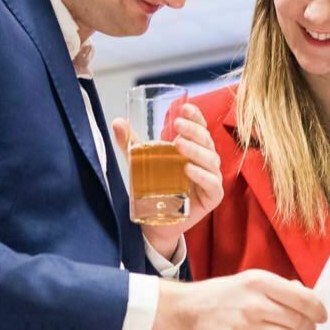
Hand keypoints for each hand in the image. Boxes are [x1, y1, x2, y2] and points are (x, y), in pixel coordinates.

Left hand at [115, 104, 220, 261]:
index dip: (196, 117)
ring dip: (196, 150)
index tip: (186, 108)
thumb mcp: (141, 163)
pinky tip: (188, 169)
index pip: (200, 128)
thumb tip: (117, 122)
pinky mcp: (212, 197)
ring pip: (210, 160)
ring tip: (178, 145)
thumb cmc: (154, 188)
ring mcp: (211, 179)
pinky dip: (202, 175)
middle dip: (194, 131)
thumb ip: (131, 144)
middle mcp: (206, 162)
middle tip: (178, 125)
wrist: (155, 221)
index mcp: (194, 149)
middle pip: (206, 141)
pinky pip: (212, 183)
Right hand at [151, 269, 325, 329]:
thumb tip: (309, 298)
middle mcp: (254, 303)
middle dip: (306, 328)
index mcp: (260, 281)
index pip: (305, 299)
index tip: (321, 318)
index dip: (318, 311)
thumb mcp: (249, 281)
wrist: (184, 311)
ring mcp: (245, 326)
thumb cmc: (221, 296)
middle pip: (299, 322)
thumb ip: (280, 288)